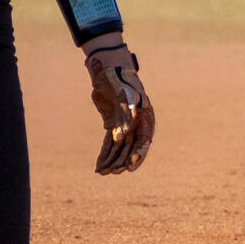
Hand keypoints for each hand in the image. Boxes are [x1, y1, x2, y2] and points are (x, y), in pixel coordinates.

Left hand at [85, 45, 154, 174]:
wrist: (109, 71)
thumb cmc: (119, 80)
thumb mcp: (123, 93)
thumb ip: (124, 113)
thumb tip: (120, 136)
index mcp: (145, 118)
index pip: (144, 141)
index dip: (138, 154)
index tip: (130, 166)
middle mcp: (137, 124)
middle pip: (131, 147)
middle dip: (122, 161)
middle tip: (113, 172)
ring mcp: (124, 126)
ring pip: (119, 148)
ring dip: (111, 160)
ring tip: (103, 172)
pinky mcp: (112, 125)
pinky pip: (109, 143)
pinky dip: (104, 154)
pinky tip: (99, 165)